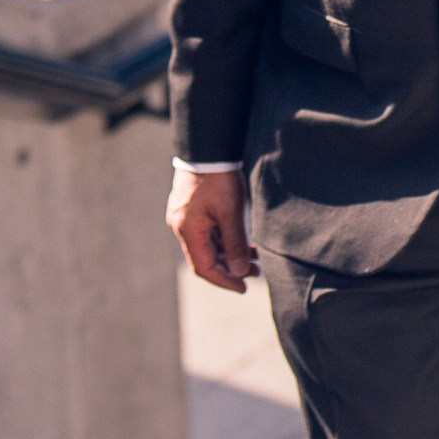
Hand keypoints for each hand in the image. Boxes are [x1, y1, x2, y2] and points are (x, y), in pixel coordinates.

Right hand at [167, 167, 256, 290]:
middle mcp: (183, 227)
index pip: (204, 268)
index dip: (224, 280)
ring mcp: (186, 219)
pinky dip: (225, 240)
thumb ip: (235, 244)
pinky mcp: (193, 211)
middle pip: (206, 258)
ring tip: (255, 259)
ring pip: (209, 246)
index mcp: (187, 231)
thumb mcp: (231, 213)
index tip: (244, 288)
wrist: (208, 150)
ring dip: (230, 254)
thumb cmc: (219, 179)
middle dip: (231, 268)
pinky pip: (209, 234)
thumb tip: (240, 271)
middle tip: (255, 273)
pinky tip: (244, 242)